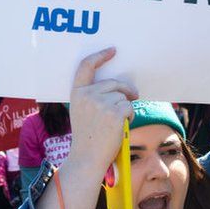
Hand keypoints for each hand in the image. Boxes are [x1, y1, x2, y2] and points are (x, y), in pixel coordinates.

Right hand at [67, 48, 138, 173]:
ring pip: (123, 96)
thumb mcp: (81, 112)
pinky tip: (122, 126)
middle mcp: (88, 95)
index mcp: (77, 93)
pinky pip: (130, 106)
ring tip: (117, 122)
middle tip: (132, 98)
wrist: (87, 158)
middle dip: (126, 91)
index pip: (86, 66)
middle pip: (114, 83)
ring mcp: (101, 103)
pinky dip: (130, 116)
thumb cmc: (87, 137)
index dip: (99, 56)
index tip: (111, 50)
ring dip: (126, 107)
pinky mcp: (115, 112)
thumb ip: (92, 96)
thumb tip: (117, 87)